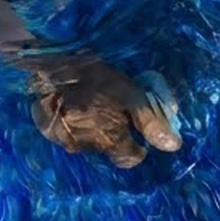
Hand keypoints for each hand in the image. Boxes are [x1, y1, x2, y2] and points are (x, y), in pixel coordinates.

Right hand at [26, 56, 180, 168]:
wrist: (52, 61)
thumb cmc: (97, 77)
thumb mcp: (131, 94)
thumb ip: (151, 122)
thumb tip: (173, 146)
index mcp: (110, 141)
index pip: (130, 159)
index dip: (137, 147)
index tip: (136, 131)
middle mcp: (86, 147)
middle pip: (107, 150)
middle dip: (113, 136)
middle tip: (112, 111)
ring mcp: (63, 140)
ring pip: (86, 142)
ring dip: (91, 130)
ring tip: (91, 106)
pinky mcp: (46, 129)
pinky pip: (65, 134)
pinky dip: (72, 124)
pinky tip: (73, 106)